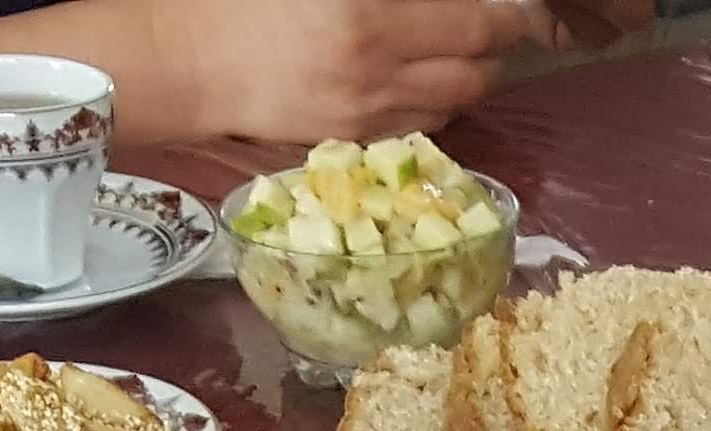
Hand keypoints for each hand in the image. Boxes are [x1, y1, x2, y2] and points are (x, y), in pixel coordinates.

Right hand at [139, 0, 502, 142]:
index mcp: (368, 15)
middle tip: (490, 28)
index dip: (511, 17)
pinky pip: (420, 127)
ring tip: (457, 53)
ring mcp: (367, 112)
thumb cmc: (247, 2)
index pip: (475, 23)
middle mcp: (376, 70)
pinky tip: (419, 81)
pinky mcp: (353, 137)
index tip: (520, 11)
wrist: (189, 59)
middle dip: (494, 50)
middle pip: (478, 72)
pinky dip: (435, 104)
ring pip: (455, 105)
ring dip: (469, 79)